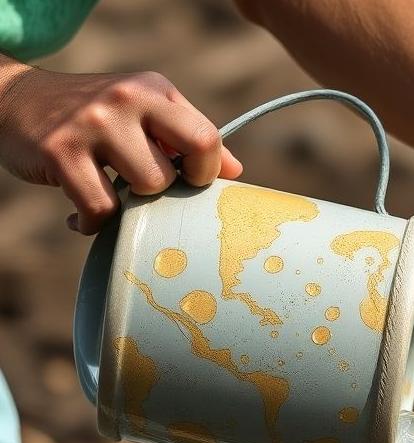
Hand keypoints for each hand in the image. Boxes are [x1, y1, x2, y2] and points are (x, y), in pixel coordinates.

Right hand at [0, 65, 242, 233]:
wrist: (13, 101)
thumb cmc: (95, 120)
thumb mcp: (144, 115)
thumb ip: (187, 139)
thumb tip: (235, 171)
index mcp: (154, 90)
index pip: (207, 139)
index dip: (204, 172)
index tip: (186, 180)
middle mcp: (126, 99)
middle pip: (181, 166)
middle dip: (172, 189)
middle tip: (148, 189)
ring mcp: (93, 124)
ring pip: (146, 187)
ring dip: (131, 205)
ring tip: (112, 196)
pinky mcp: (62, 152)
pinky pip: (101, 208)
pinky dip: (94, 223)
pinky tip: (83, 217)